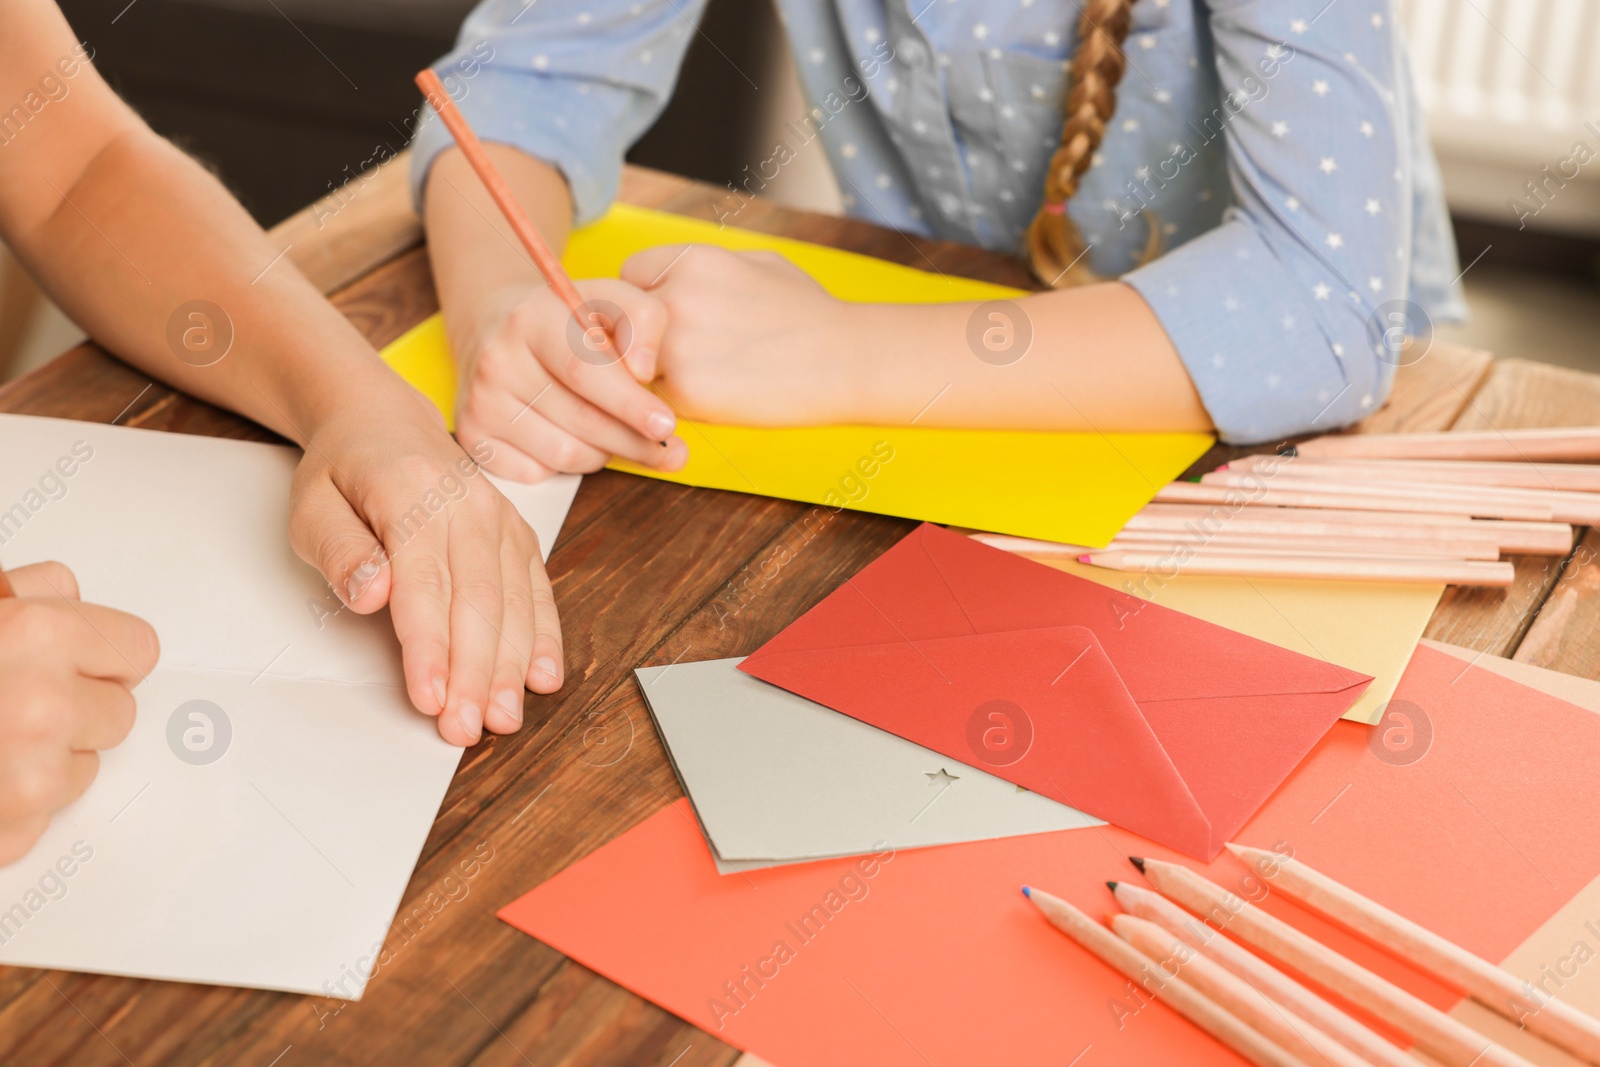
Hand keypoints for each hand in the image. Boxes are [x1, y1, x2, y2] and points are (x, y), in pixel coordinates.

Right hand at [0, 562, 158, 865]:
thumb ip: (30, 595)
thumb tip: (71, 596)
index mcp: (35, 636)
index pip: (138, 650)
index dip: (100, 655)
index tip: (72, 661)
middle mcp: (42, 706)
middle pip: (120, 711)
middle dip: (76, 707)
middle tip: (11, 702)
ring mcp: (31, 777)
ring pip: (89, 766)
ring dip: (48, 758)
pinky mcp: (14, 834)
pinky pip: (50, 815)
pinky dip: (16, 805)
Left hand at [288, 387, 561, 745]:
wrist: (385, 424)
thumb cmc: (345, 472)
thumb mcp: (312, 506)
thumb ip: (340, 550)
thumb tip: (373, 593)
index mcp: (412, 493)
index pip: (425, 584)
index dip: (430, 648)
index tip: (430, 698)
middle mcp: (468, 506)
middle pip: (479, 602)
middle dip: (476, 673)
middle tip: (467, 728)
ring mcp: (500, 520)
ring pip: (513, 602)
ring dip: (512, 667)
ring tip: (504, 717)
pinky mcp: (517, 536)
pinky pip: (537, 591)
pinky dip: (543, 638)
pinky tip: (543, 677)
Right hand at [454, 277, 688, 481]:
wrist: (494, 327)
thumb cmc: (564, 318)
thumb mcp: (608, 298)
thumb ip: (641, 319)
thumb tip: (644, 371)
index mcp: (530, 318)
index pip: (584, 369)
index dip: (629, 403)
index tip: (666, 426)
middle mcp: (497, 362)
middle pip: (581, 421)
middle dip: (634, 441)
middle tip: (670, 450)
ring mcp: (479, 403)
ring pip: (565, 455)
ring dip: (604, 451)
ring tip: (614, 429)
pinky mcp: (473, 437)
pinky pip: (539, 472)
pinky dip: (569, 463)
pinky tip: (574, 436)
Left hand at [620, 245, 873, 424]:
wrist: (846, 358)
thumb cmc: (811, 314)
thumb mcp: (758, 264)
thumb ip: (706, 269)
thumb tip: (678, 279)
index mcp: (691, 260)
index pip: (628, 275)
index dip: (638, 300)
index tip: (657, 322)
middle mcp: (675, 296)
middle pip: (616, 318)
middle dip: (629, 338)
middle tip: (654, 357)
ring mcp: (675, 344)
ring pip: (627, 364)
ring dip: (648, 375)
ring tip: (696, 379)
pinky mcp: (685, 390)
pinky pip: (653, 401)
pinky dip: (674, 406)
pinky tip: (716, 401)